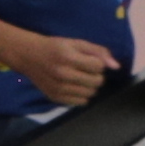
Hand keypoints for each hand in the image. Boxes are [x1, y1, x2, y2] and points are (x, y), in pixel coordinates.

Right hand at [0, 30, 120, 106]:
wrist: (28, 56)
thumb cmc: (55, 47)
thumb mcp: (76, 43)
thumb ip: (98, 52)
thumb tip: (116, 66)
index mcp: (68, 57)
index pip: (98, 66)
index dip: (97, 63)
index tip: (89, 60)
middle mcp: (62, 74)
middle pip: (97, 82)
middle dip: (96, 75)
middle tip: (86, 69)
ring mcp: (58, 88)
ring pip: (90, 94)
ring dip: (90, 86)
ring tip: (80, 78)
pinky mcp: (55, 98)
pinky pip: (80, 102)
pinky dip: (81, 95)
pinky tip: (74, 86)